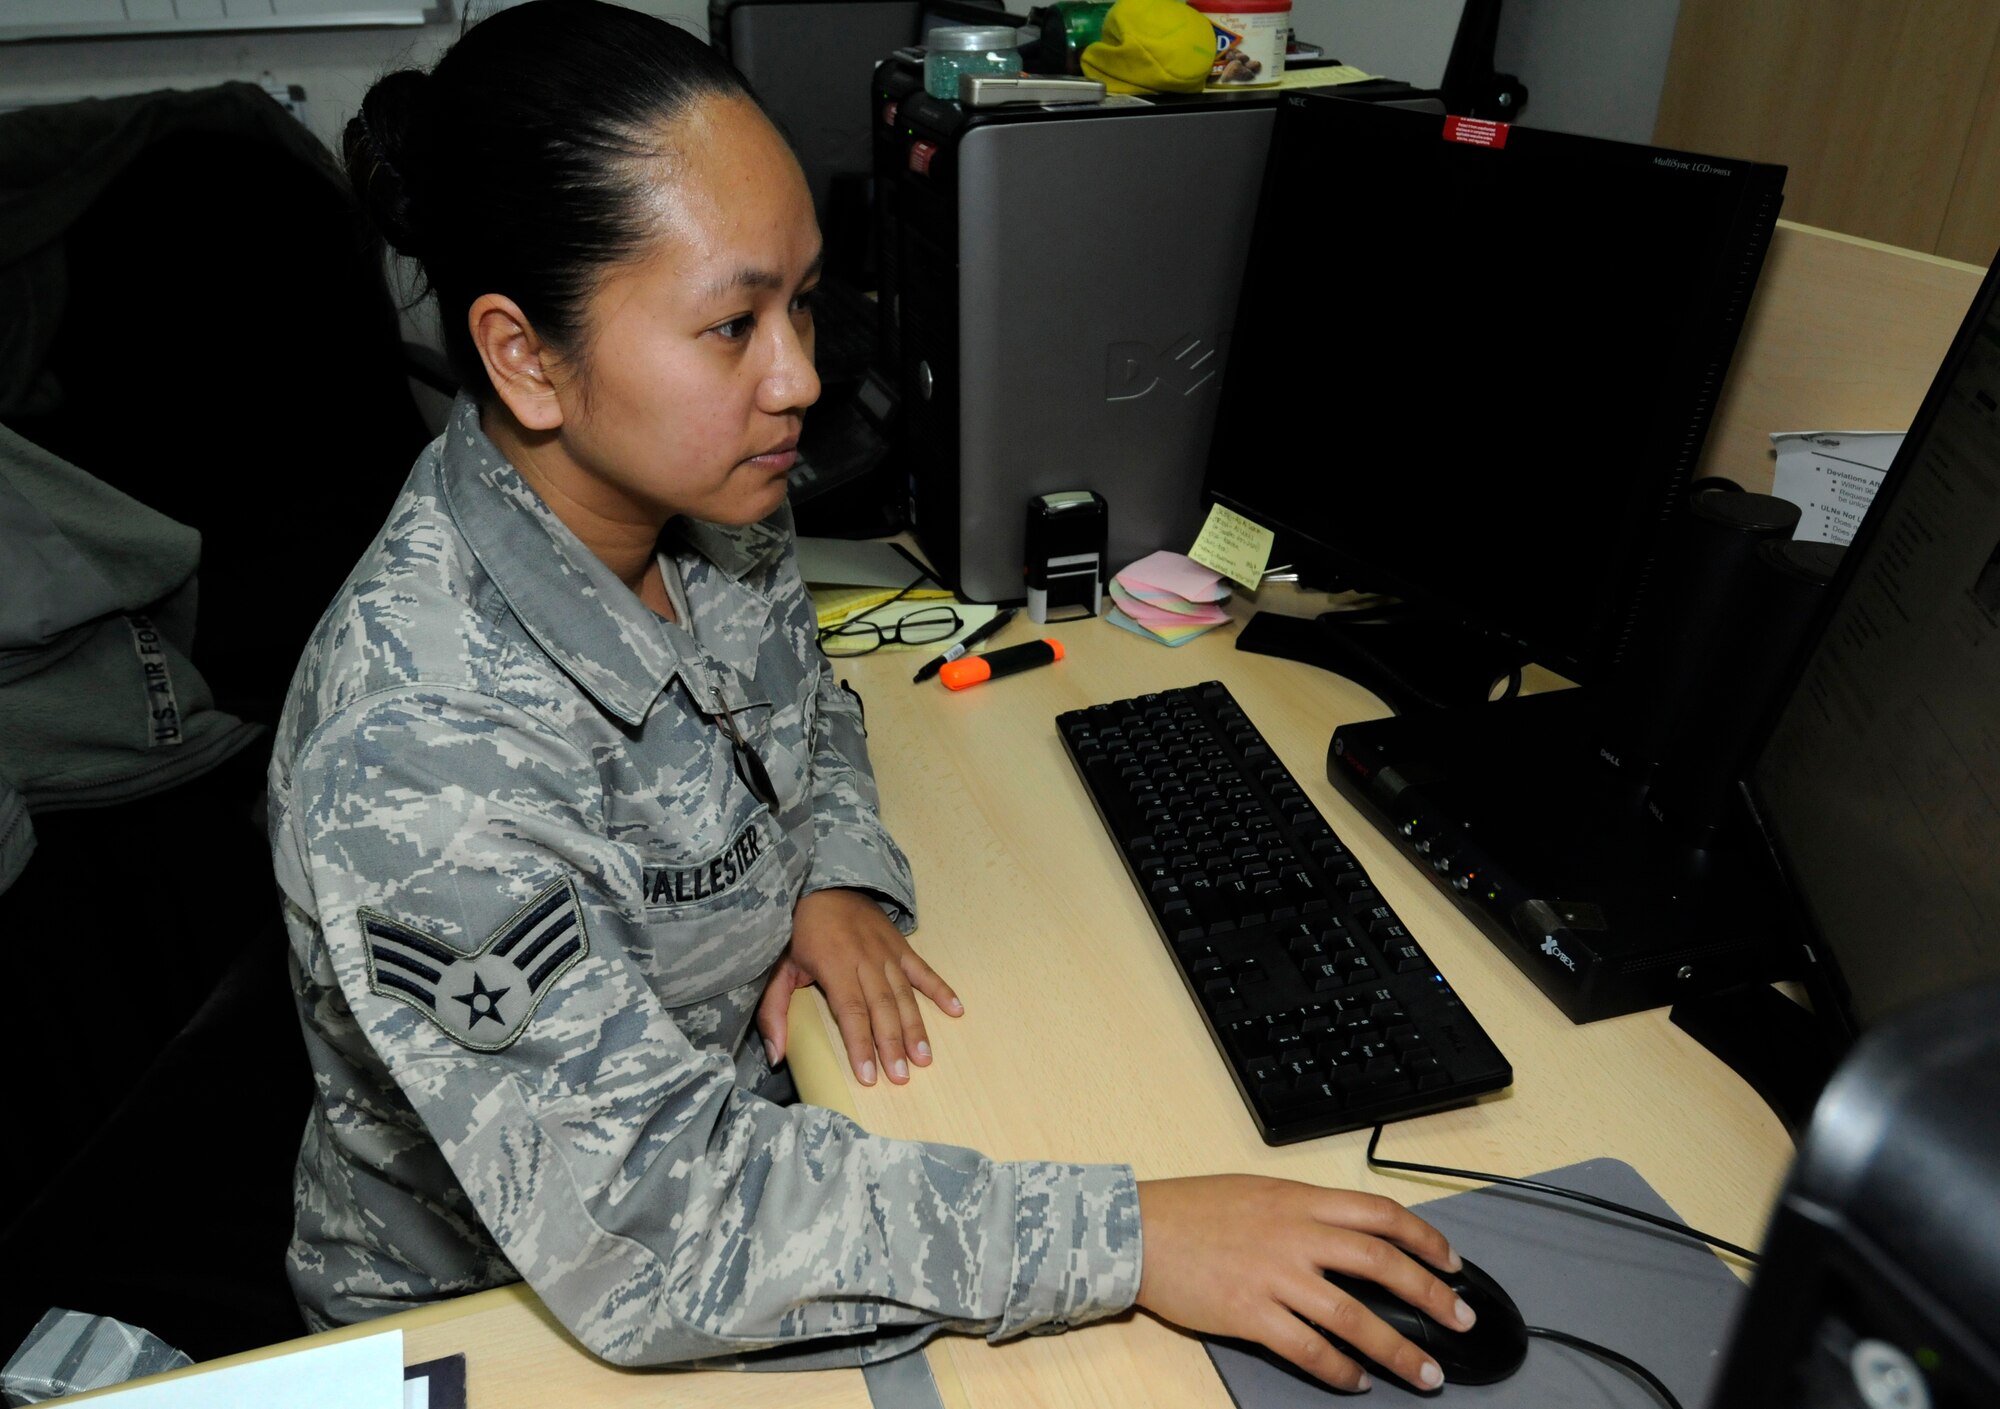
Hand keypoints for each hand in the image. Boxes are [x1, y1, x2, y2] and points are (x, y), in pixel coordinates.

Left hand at [757, 888, 962, 1085]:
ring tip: (925, 1057)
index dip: (861, 1045)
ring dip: (916, 1026)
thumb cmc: (796, 930)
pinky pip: (923, 970)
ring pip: (905, 994)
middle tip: (902, 1077)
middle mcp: (866, 959)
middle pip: (883, 1007)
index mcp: (835, 965)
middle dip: (893, 1044)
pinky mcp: (900, 945)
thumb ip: (773, 1012)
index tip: (869, 1076)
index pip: (852, 1012)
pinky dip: (941, 989)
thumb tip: (775, 1056)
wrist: (822, 883)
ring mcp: (887, 952)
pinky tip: (957, 1010)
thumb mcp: (776, 968)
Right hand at [1135, 1175, 1471, 1392]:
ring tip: (1424, 1373)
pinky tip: (1356, 1382)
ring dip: (1396, 1349)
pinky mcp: (1250, 1313)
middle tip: (1461, 1321)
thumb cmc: (1193, 1210)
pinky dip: (1339, 1370)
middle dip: (1432, 1295)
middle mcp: (1295, 1234)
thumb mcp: (1258, 1192)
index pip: (1380, 1214)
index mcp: (1300, 1199)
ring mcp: (1274, 1275)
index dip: (1425, 1240)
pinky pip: (1308, 1348)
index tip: (1452, 1263)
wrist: (1137, 1230)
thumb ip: (1304, 1211)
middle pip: (1381, 1263)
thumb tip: (1348, 1236)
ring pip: (1353, 1315)